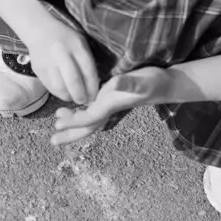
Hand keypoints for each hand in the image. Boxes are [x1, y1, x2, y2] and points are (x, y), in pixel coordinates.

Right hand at [22, 18, 99, 104]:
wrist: (40, 30)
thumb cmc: (66, 38)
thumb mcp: (81, 44)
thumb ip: (88, 63)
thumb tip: (93, 87)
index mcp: (77, 46)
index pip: (88, 71)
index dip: (92, 87)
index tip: (95, 96)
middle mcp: (61, 54)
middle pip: (73, 81)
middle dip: (81, 95)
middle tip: (84, 101)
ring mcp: (48, 62)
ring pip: (60, 87)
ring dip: (69, 97)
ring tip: (74, 97)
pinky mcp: (38, 69)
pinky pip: (50, 87)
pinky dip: (59, 93)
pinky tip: (64, 92)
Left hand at [50, 66, 173, 145]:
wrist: (167, 84)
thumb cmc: (154, 81)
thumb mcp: (143, 81)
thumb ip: (129, 83)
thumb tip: (113, 85)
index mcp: (111, 105)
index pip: (89, 118)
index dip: (74, 122)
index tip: (58, 124)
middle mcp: (109, 108)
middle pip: (88, 126)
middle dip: (71, 134)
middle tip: (53, 140)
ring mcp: (111, 105)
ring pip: (90, 119)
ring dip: (74, 123)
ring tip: (59, 119)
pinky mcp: (113, 99)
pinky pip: (94, 111)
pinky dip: (83, 113)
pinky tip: (76, 107)